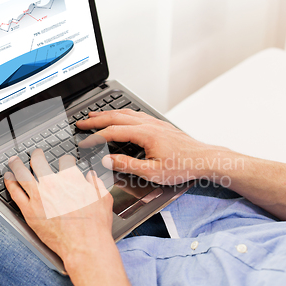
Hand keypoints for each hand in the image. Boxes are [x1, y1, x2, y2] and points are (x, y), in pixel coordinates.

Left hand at [4, 151, 113, 260]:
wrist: (85, 245)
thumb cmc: (95, 225)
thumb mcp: (104, 199)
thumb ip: (96, 184)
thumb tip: (91, 177)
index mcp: (71, 178)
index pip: (65, 161)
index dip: (65, 160)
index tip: (65, 162)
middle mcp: (52, 184)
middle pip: (39, 161)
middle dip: (37, 155)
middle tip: (36, 154)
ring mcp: (39, 197)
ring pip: (22, 174)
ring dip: (17, 164)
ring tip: (14, 161)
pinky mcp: (29, 211)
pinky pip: (15, 193)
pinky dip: (10, 182)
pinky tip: (8, 178)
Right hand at [77, 109, 231, 184]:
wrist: (204, 159)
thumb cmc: (182, 166)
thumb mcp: (152, 172)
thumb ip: (127, 165)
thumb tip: (107, 160)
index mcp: (144, 134)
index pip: (112, 133)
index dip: (95, 137)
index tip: (84, 142)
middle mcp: (148, 124)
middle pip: (115, 117)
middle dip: (95, 120)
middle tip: (81, 122)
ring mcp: (154, 123)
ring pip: (125, 114)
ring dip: (107, 114)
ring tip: (94, 116)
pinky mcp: (160, 125)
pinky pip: (135, 115)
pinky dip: (121, 114)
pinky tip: (120, 117)